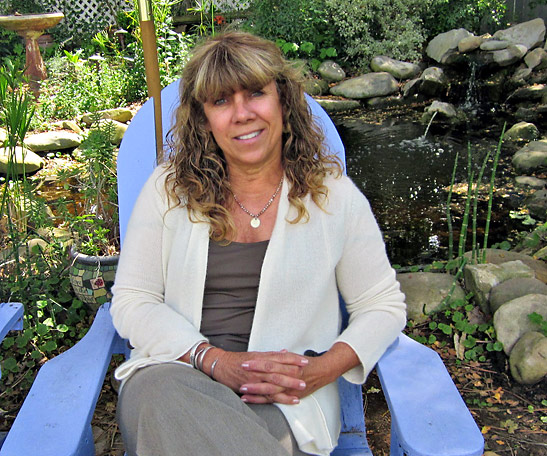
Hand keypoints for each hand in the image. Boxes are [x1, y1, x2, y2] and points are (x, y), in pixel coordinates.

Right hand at [211, 349, 308, 404]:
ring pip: (274, 382)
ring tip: (301, 388)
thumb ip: (270, 355)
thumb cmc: (237, 360)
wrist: (220, 366)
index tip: (304, 361)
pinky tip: (290, 400)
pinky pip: (267, 395)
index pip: (280, 357)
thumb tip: (284, 352)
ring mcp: (255, 378)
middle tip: (306, 374)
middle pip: (279, 370)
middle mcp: (259, 367)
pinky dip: (279, 398)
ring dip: (289, 385)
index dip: (293, 359)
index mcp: (261, 358)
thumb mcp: (255, 355)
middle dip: (294, 372)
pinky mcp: (251, 389)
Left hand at [238, 343, 359, 403]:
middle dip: (254, 375)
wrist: (324, 371)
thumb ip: (283, 356)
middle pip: (269, 375)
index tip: (245, 362)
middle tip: (240, 373)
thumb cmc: (308, 364)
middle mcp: (289, 376)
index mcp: (288, 364)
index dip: (257, 363)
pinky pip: (274, 399)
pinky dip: (261, 400)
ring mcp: (289, 387)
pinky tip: (249, 400)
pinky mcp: (290, 396)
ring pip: (270, 389)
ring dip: (255, 390)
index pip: (270, 363)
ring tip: (242, 389)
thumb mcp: (295, 357)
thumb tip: (276, 351)